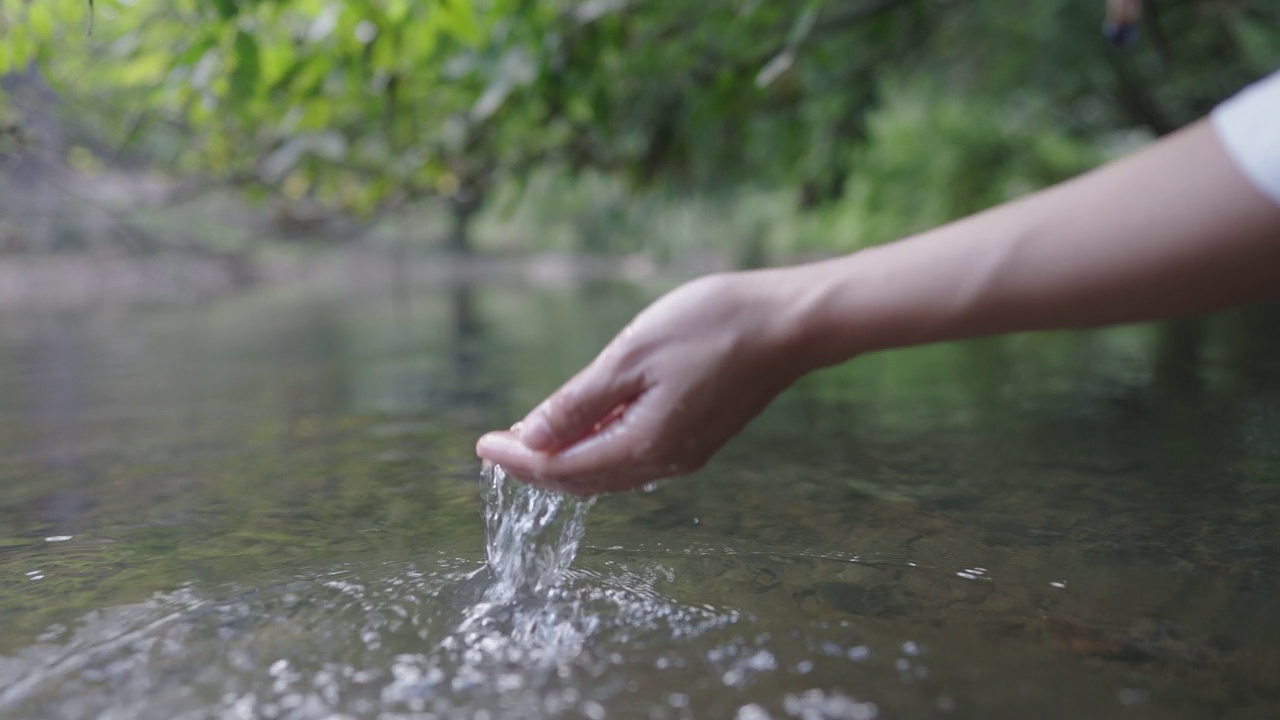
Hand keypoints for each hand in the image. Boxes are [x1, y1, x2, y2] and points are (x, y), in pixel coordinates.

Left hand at [475, 270, 815, 494]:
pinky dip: (599, 446)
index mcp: (644, 446)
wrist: (789, 323)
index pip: (562, 469)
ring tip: (531, 436)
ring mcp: (685, 453)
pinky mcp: (698, 437)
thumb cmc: (711, 327)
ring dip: (567, 458)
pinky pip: (634, 455)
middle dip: (536, 466)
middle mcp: (665, 462)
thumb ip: (576, 403)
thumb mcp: (630, 357)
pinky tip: (585, 424)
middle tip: (497, 446)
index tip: (481, 444)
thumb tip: (529, 439)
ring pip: (609, 471)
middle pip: (583, 480)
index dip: (517, 460)